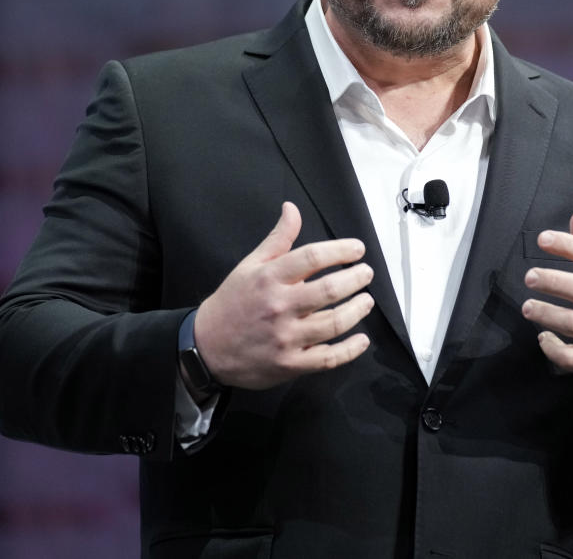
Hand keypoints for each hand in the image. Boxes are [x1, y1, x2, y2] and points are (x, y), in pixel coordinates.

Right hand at [193, 201, 374, 389]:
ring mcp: (285, 338)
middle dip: (355, 279)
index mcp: (269, 278)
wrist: (206, 347)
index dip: (340, 250)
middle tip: (366, 273)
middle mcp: (278, 306)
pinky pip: (328, 358)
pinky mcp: (289, 364)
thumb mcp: (250, 265)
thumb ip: (278, 239)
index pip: (312, 257)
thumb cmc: (234, 302)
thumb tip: (292, 208)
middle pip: (328, 290)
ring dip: (357, 310)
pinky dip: (350, 350)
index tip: (358, 249)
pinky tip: (362, 339)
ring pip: (333, 323)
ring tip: (366, 300)